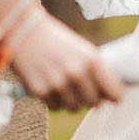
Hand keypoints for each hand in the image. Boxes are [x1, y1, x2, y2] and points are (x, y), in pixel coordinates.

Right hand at [4, 14, 124, 111]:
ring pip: (74, 108)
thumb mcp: (83, 50)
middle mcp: (77, 73)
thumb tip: (110, 95)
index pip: (114, 93)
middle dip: (90, 99)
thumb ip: (97, 71)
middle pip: (94, 103)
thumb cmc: (57, 41)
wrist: (24, 31)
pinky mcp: (40, 91)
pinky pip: (55, 107)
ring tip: (65, 87)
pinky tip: (51, 86)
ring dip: (72, 101)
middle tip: (83, 91)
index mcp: (92, 60)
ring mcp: (58, 83)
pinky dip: (54, 101)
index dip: (114, 97)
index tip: (112, 99)